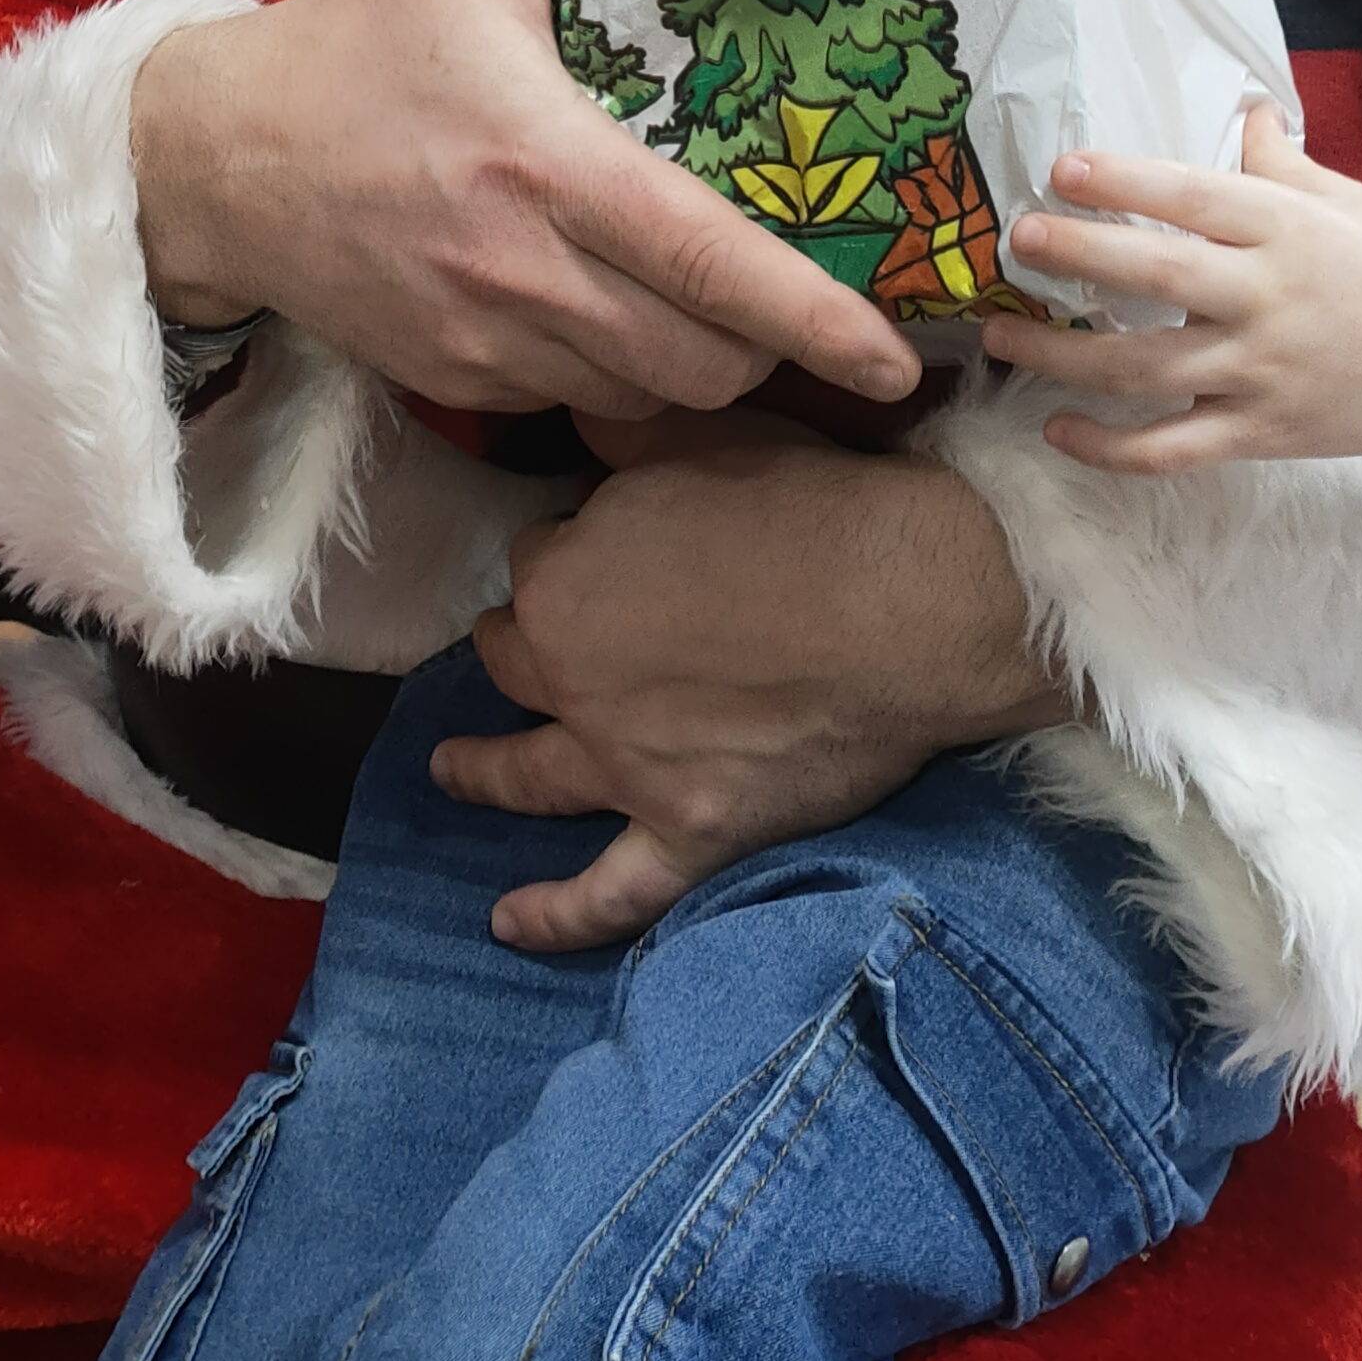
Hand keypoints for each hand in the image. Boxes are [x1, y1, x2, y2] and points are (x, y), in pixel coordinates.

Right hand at [128, 0, 919, 418]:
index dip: (817, 320)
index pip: (713, 266)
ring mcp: (485, 339)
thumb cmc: (353, 44)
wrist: (210, 159)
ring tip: (707, 311)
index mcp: (547, 165)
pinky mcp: (451, 377)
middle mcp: (524, 271)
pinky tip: (608, 313)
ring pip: (646, 396)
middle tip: (792, 301)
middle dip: (770, 349)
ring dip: (697, 366)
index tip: (896, 354)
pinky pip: (574, 401)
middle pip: (702, 362)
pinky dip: (616, 374)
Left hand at [432, 426, 1052, 950]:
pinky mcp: (693, 831)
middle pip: (518, 658)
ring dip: (483, 768)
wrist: (909, 602)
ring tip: (452, 768)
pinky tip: (508, 926)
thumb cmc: (810, 507)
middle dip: (524, 640)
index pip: (540, 558)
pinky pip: (611, 892)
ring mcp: (627, 767)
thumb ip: (619, 443)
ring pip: (528, 772)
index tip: (604, 541)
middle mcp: (571, 679)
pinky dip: (557, 914)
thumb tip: (581, 434)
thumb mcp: (696, 438)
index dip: (573, 546)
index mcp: (560, 580)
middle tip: (536, 637)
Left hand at [979, 100, 1361, 472]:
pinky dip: (1109, 449)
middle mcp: (1270, 299)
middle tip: (1014, 239)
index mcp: (1289, 230)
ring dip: (1063, 356)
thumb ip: (1280, 164)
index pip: (1195, 197)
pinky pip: (1172, 450)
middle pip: (1159, 275)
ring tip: (999, 334)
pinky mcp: (1263, 433)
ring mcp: (1263, 372)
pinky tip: (1057, 429)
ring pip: (1146, 370)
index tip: (1062, 168)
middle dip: (1080, 256)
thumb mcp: (1349, 201)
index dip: (1126, 182)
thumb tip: (1243, 106)